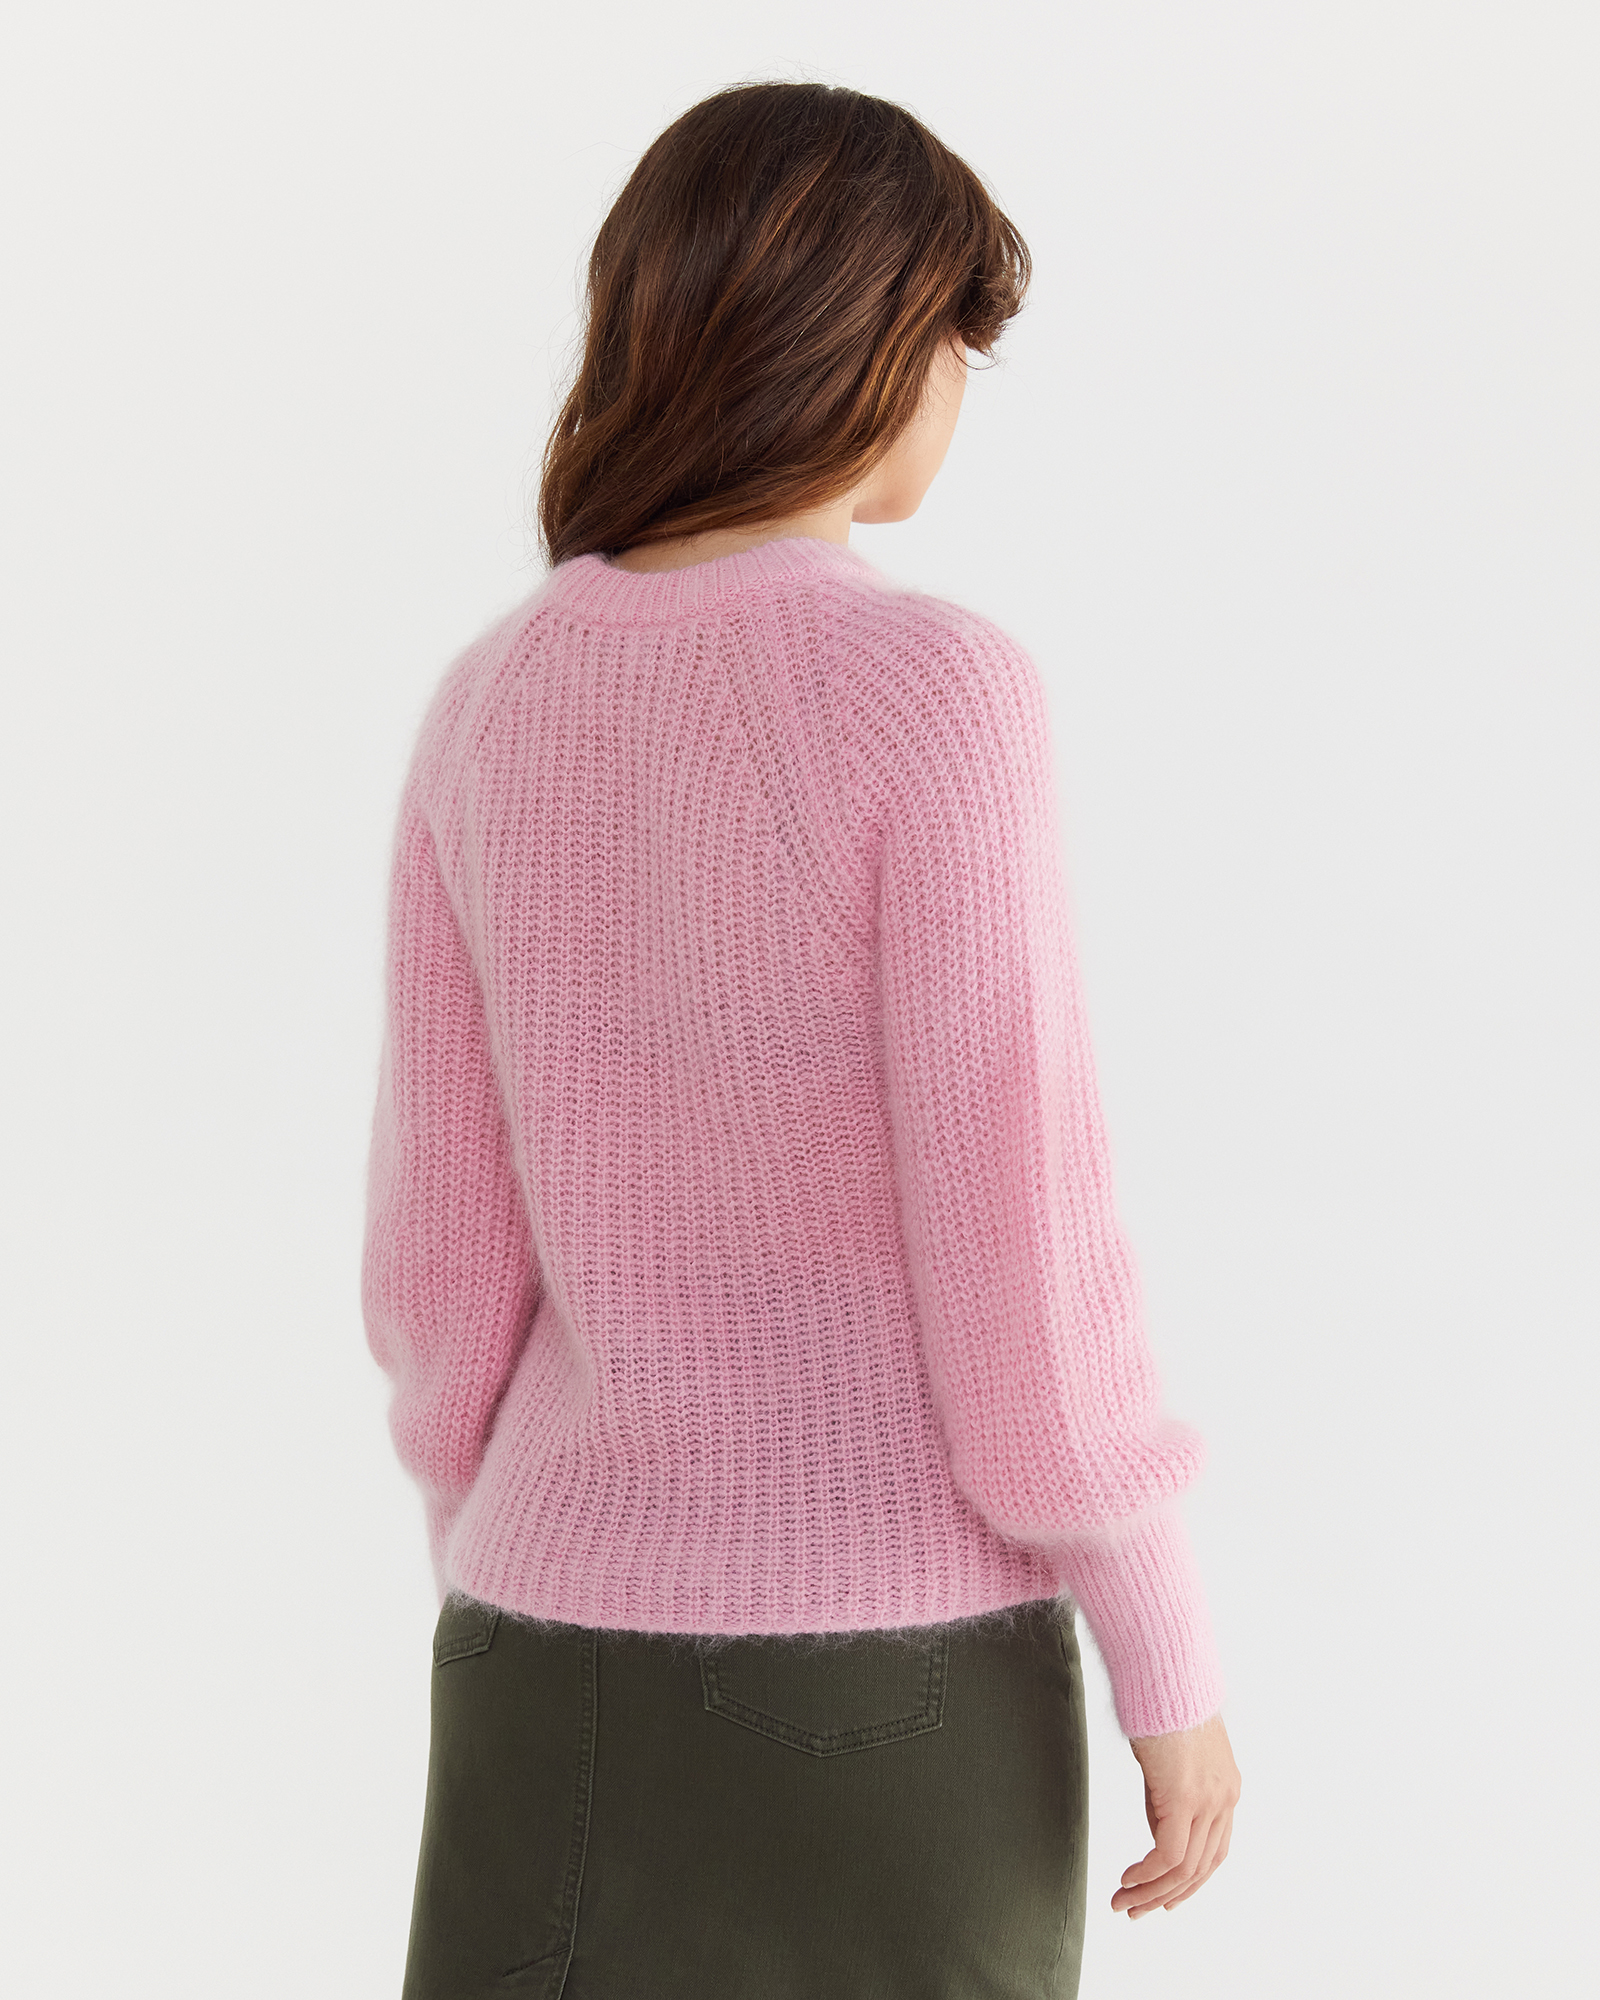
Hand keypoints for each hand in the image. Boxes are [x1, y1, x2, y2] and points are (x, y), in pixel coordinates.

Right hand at [1111, 1712, 1239, 1917]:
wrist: (1164, 1671)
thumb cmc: (1163, 1701)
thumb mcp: (1174, 1756)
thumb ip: (1172, 1792)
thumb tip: (1159, 1825)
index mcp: (1226, 1789)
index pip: (1214, 1852)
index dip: (1189, 1881)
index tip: (1162, 1896)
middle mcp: (1224, 1799)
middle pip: (1201, 1867)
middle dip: (1167, 1895)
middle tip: (1138, 1910)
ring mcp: (1207, 1800)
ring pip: (1184, 1868)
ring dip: (1151, 1892)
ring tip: (1123, 1902)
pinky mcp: (1183, 1797)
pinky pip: (1168, 1854)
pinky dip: (1147, 1874)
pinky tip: (1128, 1879)